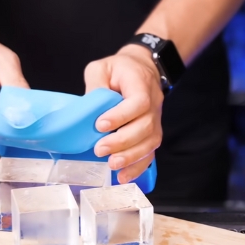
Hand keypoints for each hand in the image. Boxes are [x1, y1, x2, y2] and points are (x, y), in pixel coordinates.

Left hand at [85, 45, 163, 183]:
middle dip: (122, 141)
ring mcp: (156, 120)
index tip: (101, 125)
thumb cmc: (119, 69)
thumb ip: (95, 84)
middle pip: (145, 126)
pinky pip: (150, 152)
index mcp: (141, 83)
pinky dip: (138, 167)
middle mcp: (153, 103)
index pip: (138, 102)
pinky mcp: (152, 133)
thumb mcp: (101, 67)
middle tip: (100, 149)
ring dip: (131, 156)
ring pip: (150, 142)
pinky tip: (123, 176)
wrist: (142, 69)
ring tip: (112, 164)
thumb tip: (88, 108)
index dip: (122, 115)